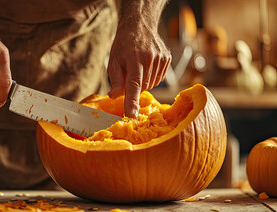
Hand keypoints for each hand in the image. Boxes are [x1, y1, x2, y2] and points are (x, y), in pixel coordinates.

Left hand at [107, 1, 170, 117]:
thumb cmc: (123, 44)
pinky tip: (146, 67)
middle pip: (142, 87)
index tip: (131, 116)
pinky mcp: (167, 59)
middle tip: (128, 74)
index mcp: (134, 59)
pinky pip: (158, 78)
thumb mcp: (114, 60)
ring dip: (143, 82)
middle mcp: (150, 59)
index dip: (132, 102)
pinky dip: (151, 77)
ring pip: (151, 84)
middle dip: (134, 87)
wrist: (139, 25)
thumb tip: (114, 96)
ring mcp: (161, 59)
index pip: (133, 86)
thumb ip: (115, 80)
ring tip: (137, 67)